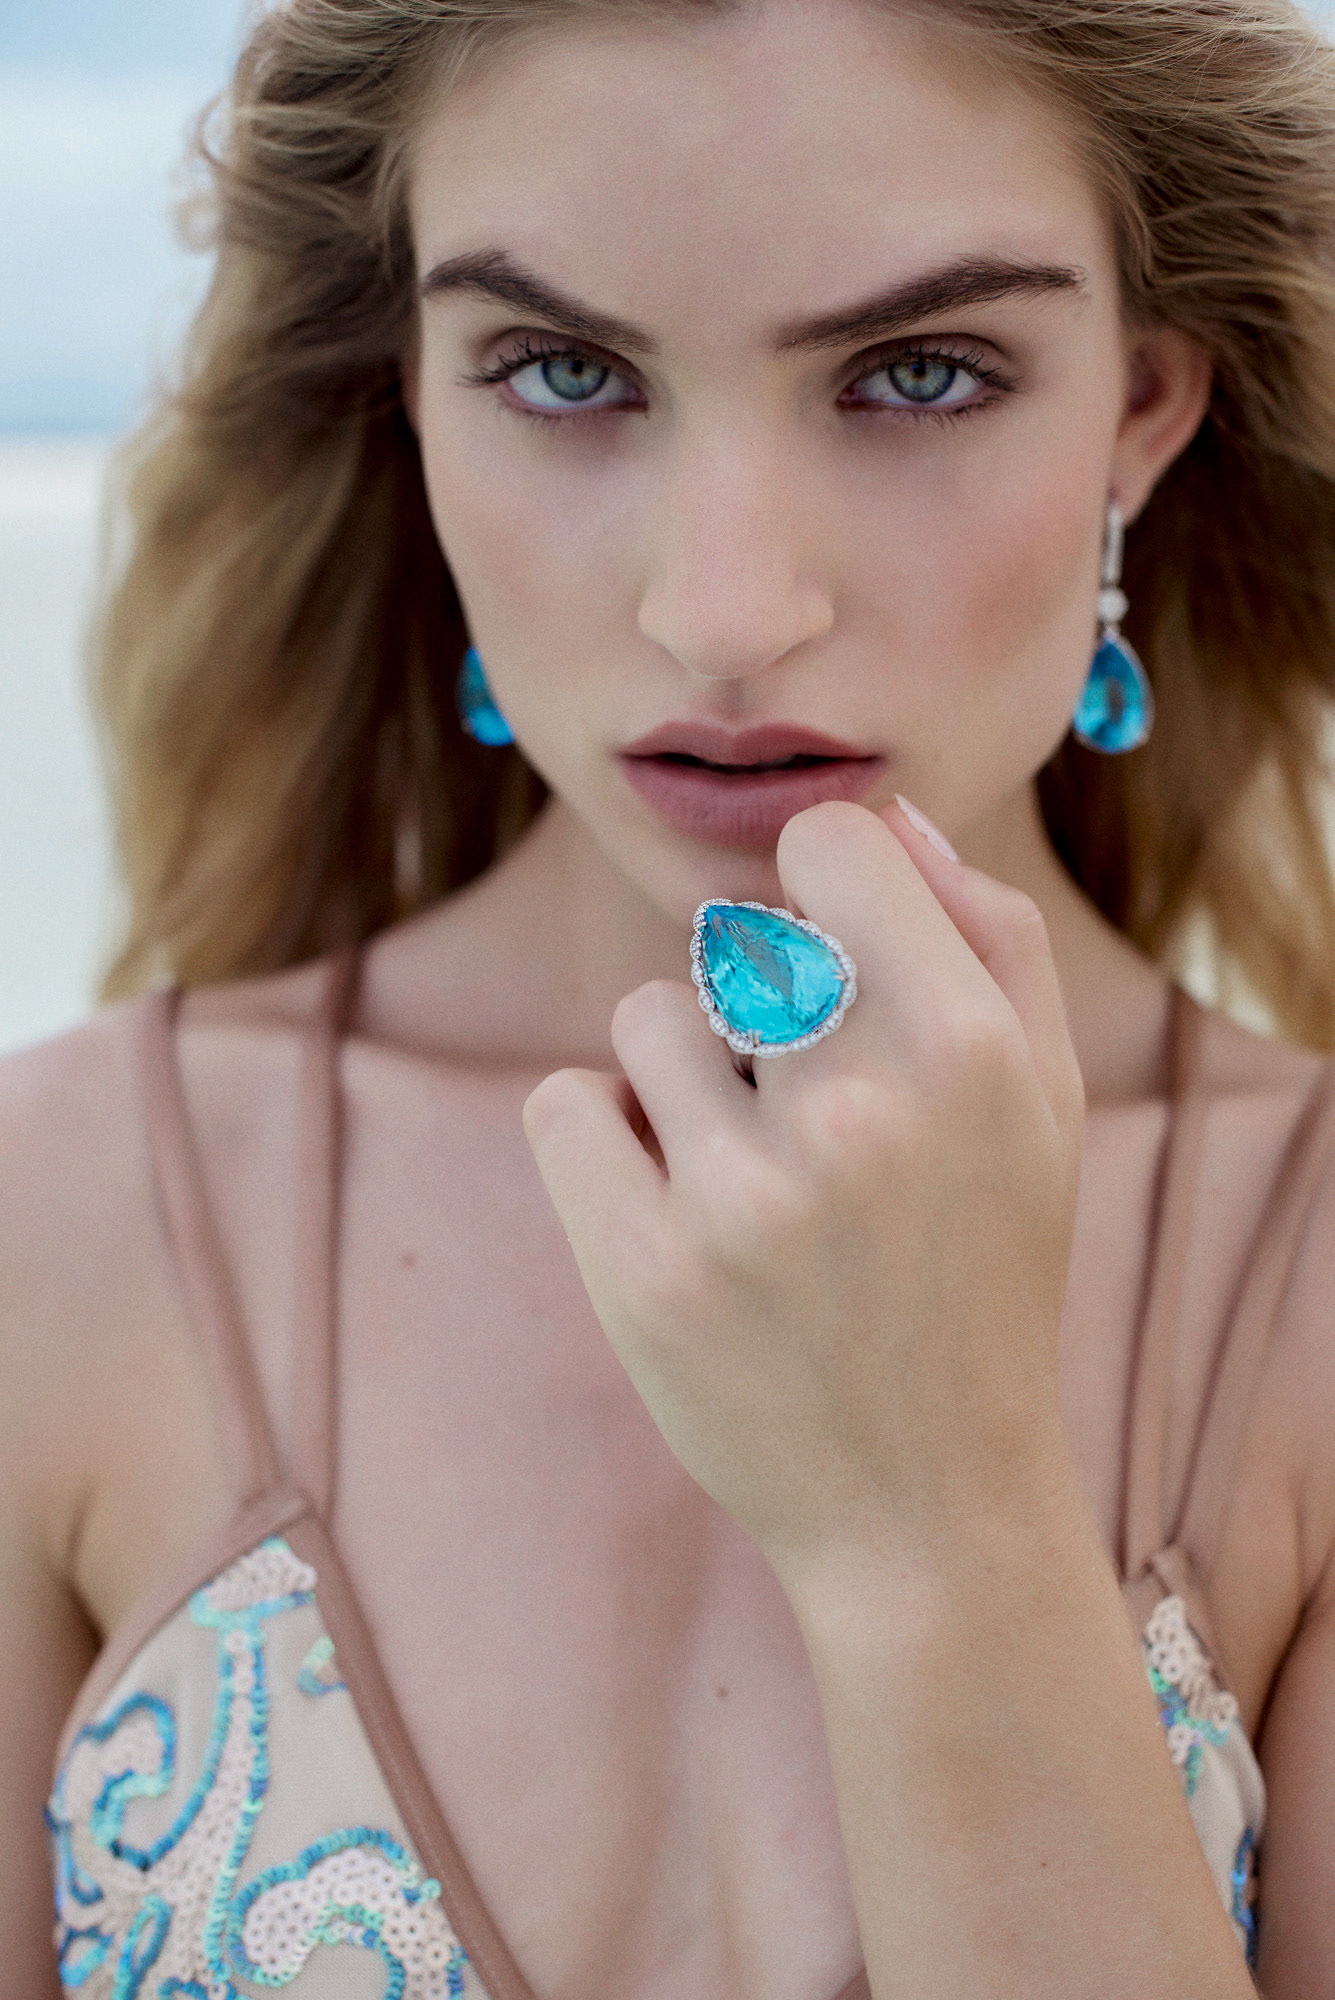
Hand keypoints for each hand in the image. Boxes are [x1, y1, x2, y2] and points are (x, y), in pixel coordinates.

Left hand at [523, 800, 1084, 1583]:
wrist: (927, 1502)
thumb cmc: (983, 1276)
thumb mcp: (1041, 1102)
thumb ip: (989, 936)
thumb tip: (891, 821)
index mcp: (969, 1051)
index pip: (830, 844)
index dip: (822, 891)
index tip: (833, 965)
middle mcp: (857, 1110)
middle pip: (735, 935)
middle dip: (762, 1008)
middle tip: (810, 1118)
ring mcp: (740, 1195)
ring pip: (646, 1019)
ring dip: (681, 1083)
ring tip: (749, 1180)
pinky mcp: (639, 1269)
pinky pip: (563, 1103)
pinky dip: (603, 1142)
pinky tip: (670, 1208)